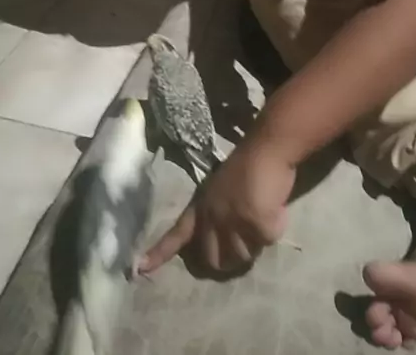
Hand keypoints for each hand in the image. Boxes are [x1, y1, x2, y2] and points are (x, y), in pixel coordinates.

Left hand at [140, 140, 294, 273]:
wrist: (267, 148)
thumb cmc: (248, 164)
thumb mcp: (221, 189)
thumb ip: (219, 214)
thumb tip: (229, 242)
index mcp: (201, 206)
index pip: (177, 233)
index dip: (160, 252)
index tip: (140, 268)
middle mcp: (212, 217)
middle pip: (215, 260)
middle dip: (230, 259)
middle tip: (246, 242)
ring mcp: (233, 222)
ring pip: (244, 256)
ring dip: (255, 242)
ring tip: (263, 213)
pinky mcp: (256, 224)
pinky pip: (267, 241)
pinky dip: (274, 227)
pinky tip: (274, 207)